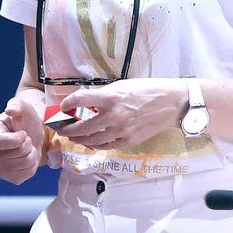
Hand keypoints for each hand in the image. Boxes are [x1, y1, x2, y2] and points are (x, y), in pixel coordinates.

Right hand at [0, 96, 44, 183]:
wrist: (34, 134)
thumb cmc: (26, 120)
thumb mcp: (24, 108)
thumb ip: (17, 105)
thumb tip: (10, 109)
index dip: (17, 139)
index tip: (23, 132)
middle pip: (12, 156)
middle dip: (26, 147)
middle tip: (26, 139)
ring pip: (20, 166)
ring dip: (30, 156)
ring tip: (28, 147)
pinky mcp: (7, 176)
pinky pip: (23, 175)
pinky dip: (31, 167)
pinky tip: (28, 157)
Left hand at [60, 78, 189, 149]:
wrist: (172, 104)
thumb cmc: (148, 90)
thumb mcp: (123, 86)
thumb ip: (103, 95)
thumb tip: (85, 102)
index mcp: (111, 97)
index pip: (80, 100)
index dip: (67, 104)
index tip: (62, 107)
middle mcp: (114, 115)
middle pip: (81, 126)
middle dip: (66, 129)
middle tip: (60, 128)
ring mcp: (121, 130)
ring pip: (91, 140)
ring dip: (78, 139)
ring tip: (72, 136)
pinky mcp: (128, 141)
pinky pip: (106, 146)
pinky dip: (94, 144)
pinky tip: (89, 142)